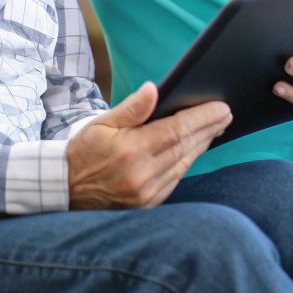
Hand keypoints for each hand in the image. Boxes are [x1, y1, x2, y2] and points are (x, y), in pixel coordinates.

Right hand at [67, 83, 229, 209]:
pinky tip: (195, 148)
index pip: (177, 130)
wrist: (65, 189)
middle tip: (227, 114)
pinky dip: (188, 161)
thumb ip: (132, 108)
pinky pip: (176, 178)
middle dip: (209, 129)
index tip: (222, 107)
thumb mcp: (101, 123)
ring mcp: (146, 192)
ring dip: (202, 144)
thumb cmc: (84, 151)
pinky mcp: (148, 203)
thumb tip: (154, 88)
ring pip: (185, 163)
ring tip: (217, 127)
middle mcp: (142, 174)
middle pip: (186, 147)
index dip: (203, 118)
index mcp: (131, 151)